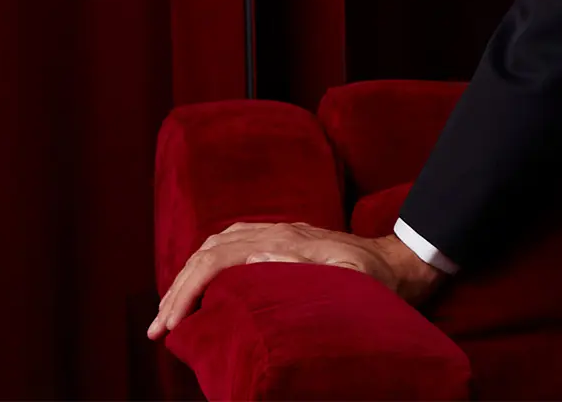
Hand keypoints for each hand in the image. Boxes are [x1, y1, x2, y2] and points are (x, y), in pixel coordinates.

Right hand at [148, 222, 444, 338]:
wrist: (404, 261)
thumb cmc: (380, 277)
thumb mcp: (351, 275)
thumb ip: (307, 265)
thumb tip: (253, 258)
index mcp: (286, 242)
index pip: (217, 260)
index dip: (188, 290)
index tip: (171, 324)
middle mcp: (277, 233)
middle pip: (208, 253)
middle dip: (176, 290)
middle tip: (157, 329)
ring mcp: (281, 233)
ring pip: (216, 246)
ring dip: (186, 276)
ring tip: (170, 310)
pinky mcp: (286, 239)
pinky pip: (233, 243)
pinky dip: (207, 261)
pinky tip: (201, 280)